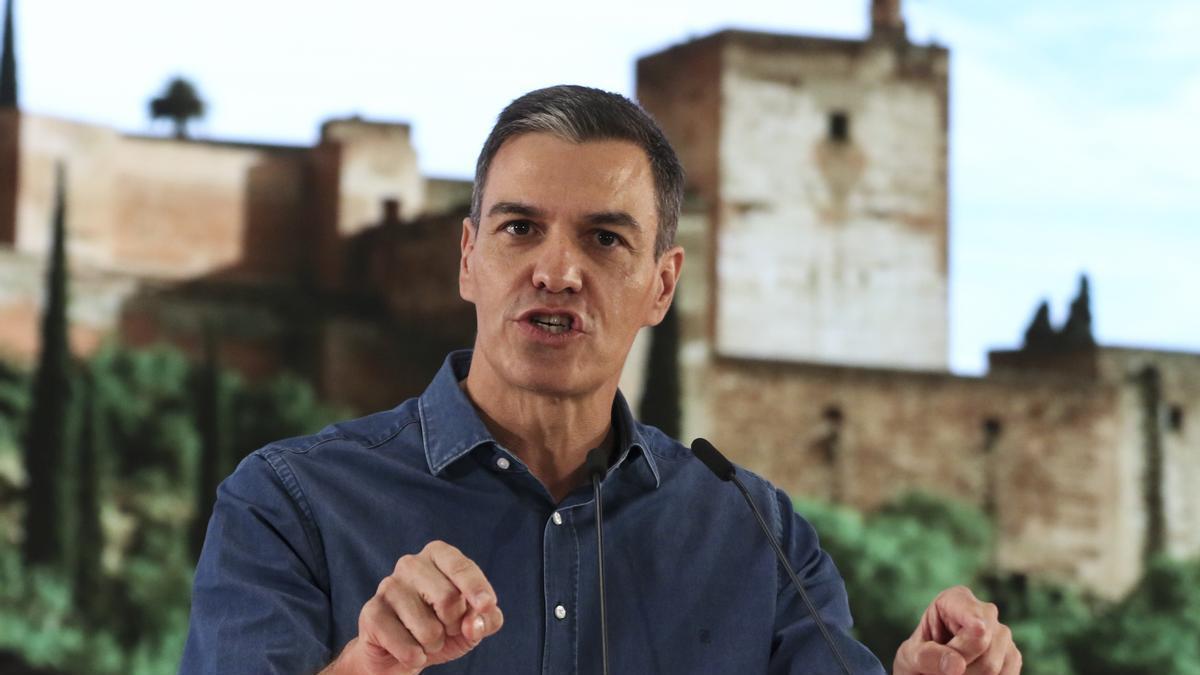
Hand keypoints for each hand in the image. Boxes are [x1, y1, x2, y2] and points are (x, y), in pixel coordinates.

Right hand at [325, 541, 504, 674]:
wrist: (404, 653)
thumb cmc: (444, 627)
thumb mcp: (473, 622)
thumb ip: (487, 619)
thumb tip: (473, 624)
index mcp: (438, 555)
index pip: (461, 567)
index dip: (476, 588)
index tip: (487, 605)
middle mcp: (411, 563)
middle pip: (447, 598)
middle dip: (455, 625)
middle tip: (446, 628)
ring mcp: (387, 586)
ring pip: (428, 629)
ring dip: (434, 644)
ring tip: (425, 639)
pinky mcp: (371, 613)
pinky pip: (407, 647)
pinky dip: (415, 657)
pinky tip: (408, 649)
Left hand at [893, 585, 1021, 674]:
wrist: (929, 670)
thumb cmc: (919, 658)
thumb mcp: (912, 656)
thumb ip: (927, 657)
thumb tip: (956, 665)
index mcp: (956, 599)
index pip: (969, 614)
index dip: (974, 622)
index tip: (977, 628)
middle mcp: (985, 612)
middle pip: (981, 645)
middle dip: (959, 666)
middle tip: (940, 671)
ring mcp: (1002, 634)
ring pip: (993, 665)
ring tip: (953, 673)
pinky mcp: (1012, 657)